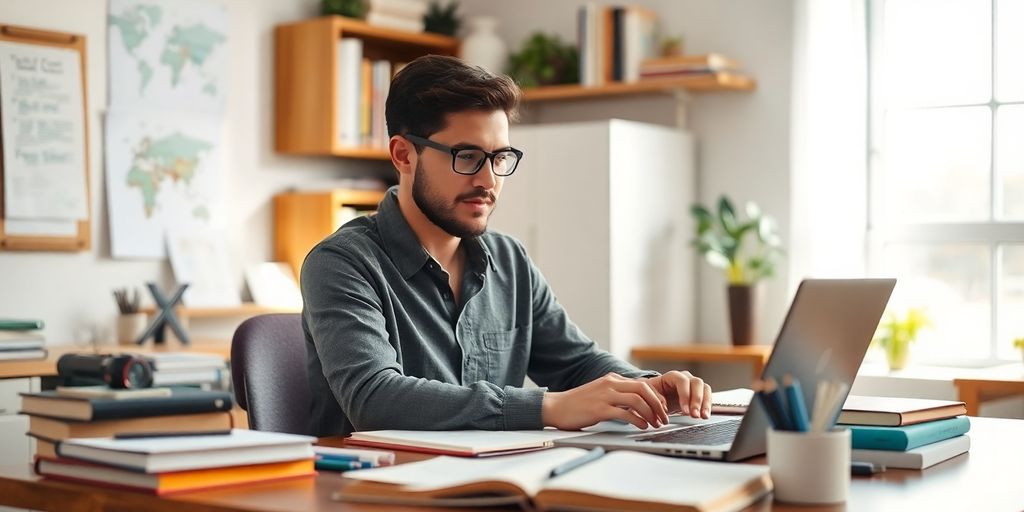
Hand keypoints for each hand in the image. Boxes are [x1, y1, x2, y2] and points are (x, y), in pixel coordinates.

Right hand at [541, 373, 669, 430]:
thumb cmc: (578, 404)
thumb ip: (617, 395)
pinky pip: (625, 413)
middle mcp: (610, 384)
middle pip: (643, 389)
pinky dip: (638, 420)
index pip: (642, 384)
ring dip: (650, 413)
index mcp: (612, 379)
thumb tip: (636, 405)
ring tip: (655, 424)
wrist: (556, 407)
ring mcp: (605, 395)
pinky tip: (642, 426)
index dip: (656, 398)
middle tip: (663, 418)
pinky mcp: (599, 409)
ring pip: (637, 400)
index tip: (662, 409)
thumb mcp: (600, 393)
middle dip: (657, 404)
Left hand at [642, 371, 712, 418]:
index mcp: (672, 376)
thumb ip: (655, 398)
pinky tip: (705, 415)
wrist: (658, 399)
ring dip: (705, 403)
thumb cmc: (653, 395)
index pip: (682, 381)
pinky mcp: (699, 393)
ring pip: (705, 389)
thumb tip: (663, 405)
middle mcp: (685, 378)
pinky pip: (708, 396)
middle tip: (694, 415)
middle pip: (696, 383)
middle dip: (697, 400)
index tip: (684, 410)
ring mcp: (693, 385)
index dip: (685, 395)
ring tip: (703, 417)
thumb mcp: (649, 395)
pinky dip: (708, 406)